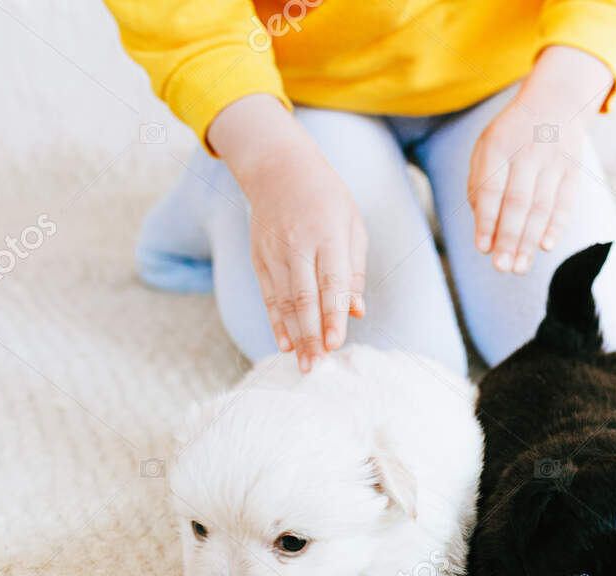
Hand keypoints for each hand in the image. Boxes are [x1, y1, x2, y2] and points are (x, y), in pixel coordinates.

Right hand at [208, 95, 366, 372]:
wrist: (278, 168)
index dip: (332, 316)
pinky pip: (268, 295)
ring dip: (294, 336)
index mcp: (328, 235)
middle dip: (311, 336)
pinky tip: (284, 344)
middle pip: (303, 298)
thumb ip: (354, 272)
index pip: (330, 283)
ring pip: (283, 301)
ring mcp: (273, 252)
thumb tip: (357, 312)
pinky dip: (276, 321)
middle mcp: (297, 245)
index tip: (336, 344)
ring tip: (305, 365)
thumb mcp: (352, 226)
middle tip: (318, 367)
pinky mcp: (258, 257)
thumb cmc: (327, 199)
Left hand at [469, 46, 614, 273]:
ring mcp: (553, 162)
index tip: (483, 248)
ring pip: (542, 208)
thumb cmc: (512, 135)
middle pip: (518, 203)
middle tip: (502, 267)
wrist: (556, 103)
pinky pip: (565, 203)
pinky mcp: (573, 171)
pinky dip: (556, 226)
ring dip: (530, 241)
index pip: (492, 189)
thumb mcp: (487, 147)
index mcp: (499, 147)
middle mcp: (528, 153)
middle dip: (509, 239)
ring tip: (520, 267)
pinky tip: (546, 247)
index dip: (487, 221)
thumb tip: (482, 225)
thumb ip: (480, 183)